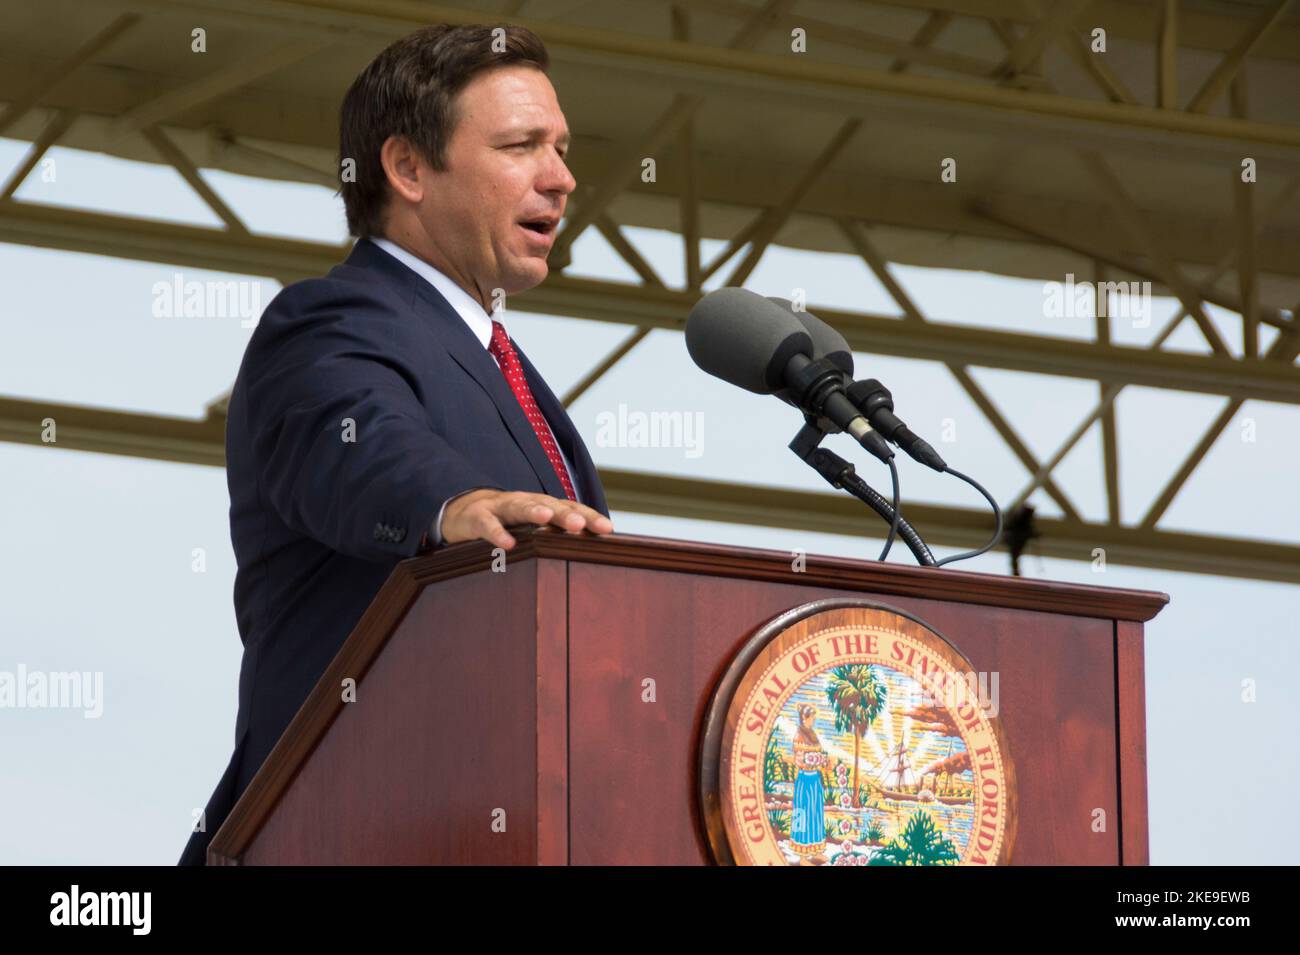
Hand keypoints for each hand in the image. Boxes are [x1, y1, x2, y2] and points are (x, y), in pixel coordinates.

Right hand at [440, 489, 613, 549]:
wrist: (463, 510)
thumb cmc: (507, 522)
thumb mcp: (533, 526)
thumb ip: (555, 535)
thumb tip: (591, 557)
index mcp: (542, 505)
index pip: (569, 507)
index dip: (588, 516)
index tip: (607, 529)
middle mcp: (525, 502)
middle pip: (548, 504)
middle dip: (565, 514)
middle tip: (580, 525)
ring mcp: (500, 507)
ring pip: (519, 507)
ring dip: (533, 511)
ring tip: (546, 518)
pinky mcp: (477, 517)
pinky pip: (488, 524)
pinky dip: (497, 533)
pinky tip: (508, 544)